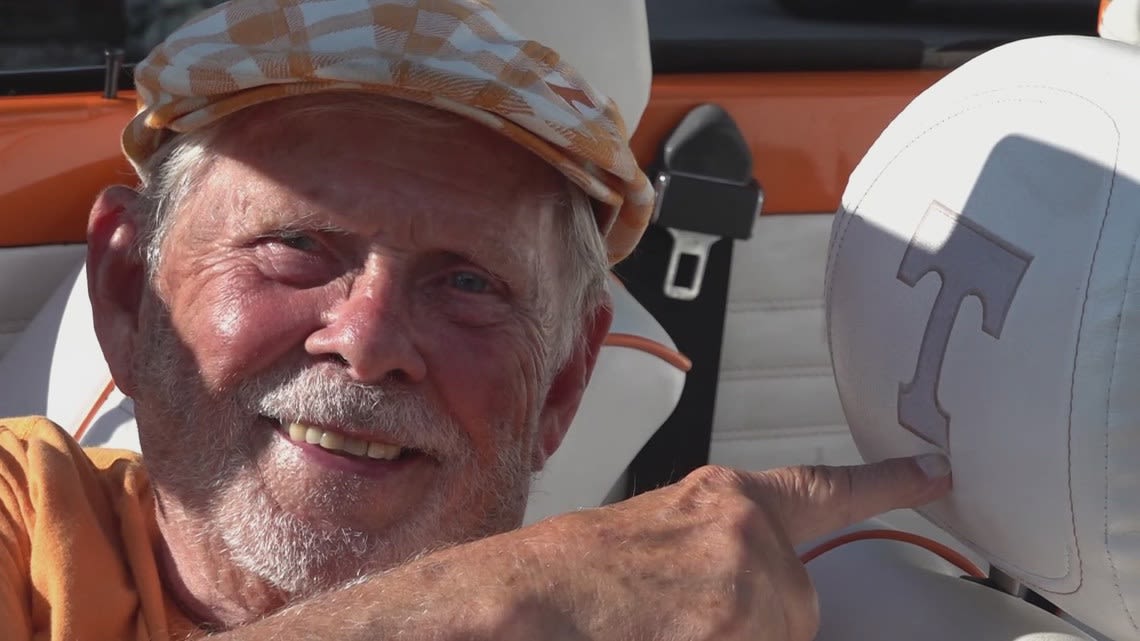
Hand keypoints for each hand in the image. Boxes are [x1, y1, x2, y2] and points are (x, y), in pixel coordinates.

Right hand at [512, 455, 950, 640]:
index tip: (934, 470)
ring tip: (655, 626)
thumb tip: (727, 596)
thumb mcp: (648, 544)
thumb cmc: (558, 578)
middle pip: (793, 610)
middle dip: (748, 627)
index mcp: (722, 505)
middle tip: (679, 622)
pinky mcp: (744, 633)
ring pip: (773, 634)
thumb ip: (711, 558)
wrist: (514, 603)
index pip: (825, 490)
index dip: (888, 482)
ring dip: (726, 637)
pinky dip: (724, 640)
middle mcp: (749, 541)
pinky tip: (660, 632)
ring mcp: (750, 593)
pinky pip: (761, 639)